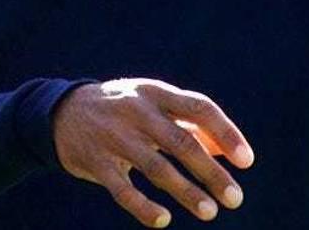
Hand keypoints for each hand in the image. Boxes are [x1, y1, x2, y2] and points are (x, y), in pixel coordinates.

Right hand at [52, 78, 254, 227]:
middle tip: (235, 198)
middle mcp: (137, 111)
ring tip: (210, 212)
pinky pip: (122, 190)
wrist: (61, 112)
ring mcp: (114, 136)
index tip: (247, 160)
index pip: (199, 108)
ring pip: (156, 168)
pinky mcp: (95, 162)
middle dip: (211, 173)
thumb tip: (229, 152)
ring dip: (186, 192)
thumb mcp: (154, 105)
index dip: (226, 133)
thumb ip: (190, 124)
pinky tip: (163, 220)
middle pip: (182, 142)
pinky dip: (143, 207)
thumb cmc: (124, 110)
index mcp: (156, 92)